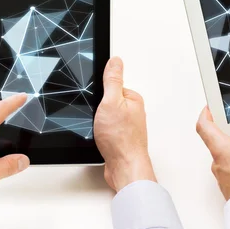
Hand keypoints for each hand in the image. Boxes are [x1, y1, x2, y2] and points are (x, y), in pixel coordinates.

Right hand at [94, 57, 155, 191]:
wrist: (124, 168)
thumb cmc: (120, 139)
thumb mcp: (111, 102)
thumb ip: (112, 81)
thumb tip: (115, 60)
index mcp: (133, 99)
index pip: (112, 86)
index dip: (100, 93)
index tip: (96, 100)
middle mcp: (132, 112)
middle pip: (108, 102)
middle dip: (98, 109)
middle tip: (98, 118)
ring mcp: (127, 126)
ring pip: (105, 117)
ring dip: (98, 123)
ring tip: (100, 130)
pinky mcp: (120, 138)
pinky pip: (106, 130)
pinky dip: (100, 133)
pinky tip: (100, 138)